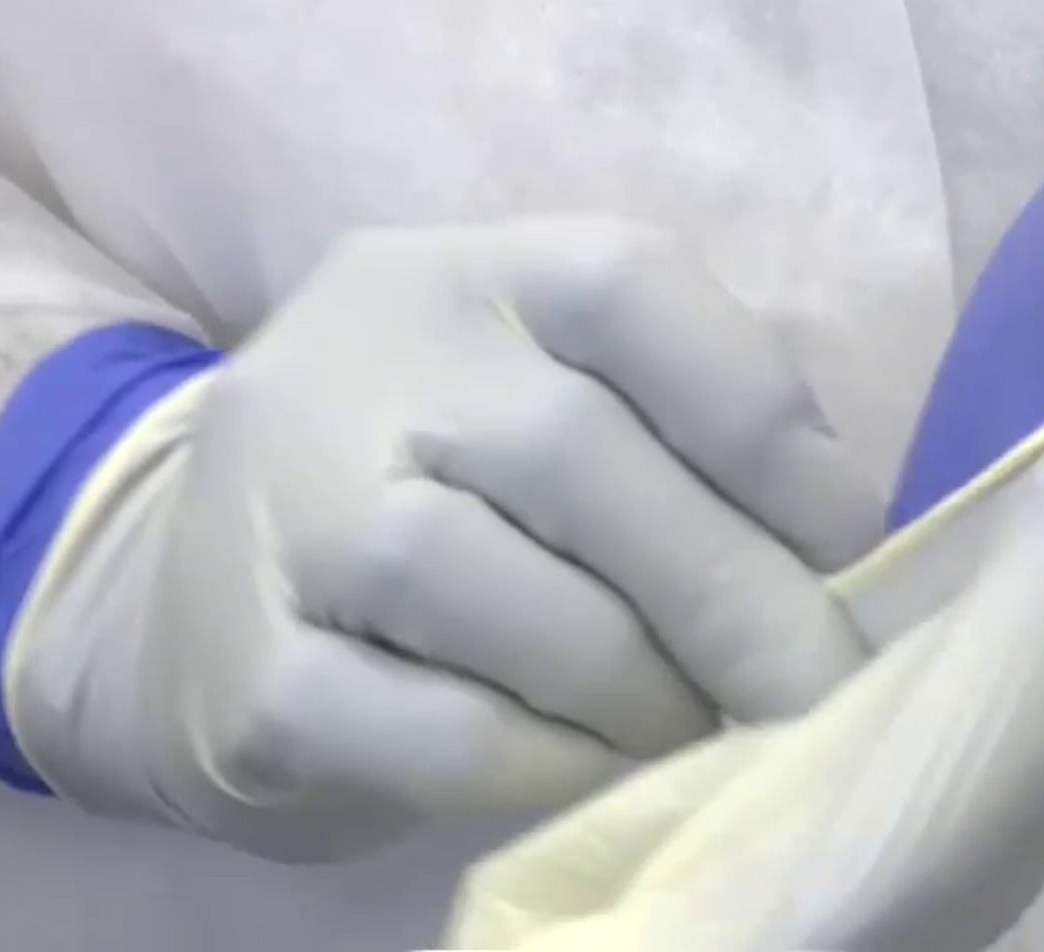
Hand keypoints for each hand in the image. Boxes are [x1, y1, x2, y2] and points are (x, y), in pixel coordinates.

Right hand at [4, 217, 881, 860]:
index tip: (846, 543)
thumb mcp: (553, 400)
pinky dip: (546, 762)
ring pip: (495, 595)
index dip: (765, 425)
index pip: (630, 289)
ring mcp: (286, 511)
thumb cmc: (447, 491)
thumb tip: (847, 558)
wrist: (196, 593)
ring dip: (640, 686)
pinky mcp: (250, 675)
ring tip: (699, 725)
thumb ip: (686, 436)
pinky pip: (429, 730)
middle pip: (576, 456)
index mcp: (471, 275)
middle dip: (732, 591)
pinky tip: (594, 768)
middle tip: (815, 684)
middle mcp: (365, 360)